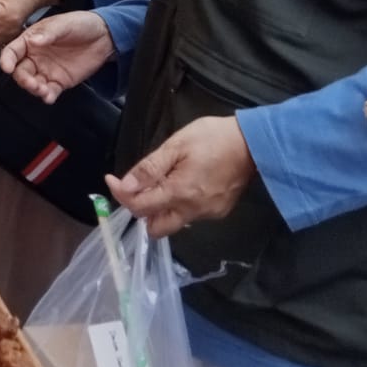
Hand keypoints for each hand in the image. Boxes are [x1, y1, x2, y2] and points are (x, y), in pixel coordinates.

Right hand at [0, 11, 115, 101]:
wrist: (105, 36)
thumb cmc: (81, 24)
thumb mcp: (64, 24)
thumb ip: (48, 33)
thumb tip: (33, 41)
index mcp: (31, 40)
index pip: (12, 51)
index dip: (7, 59)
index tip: (7, 67)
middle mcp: (35, 57)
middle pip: (20, 71)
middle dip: (23, 79)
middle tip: (31, 83)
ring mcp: (47, 70)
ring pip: (32, 83)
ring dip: (34, 89)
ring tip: (43, 90)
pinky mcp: (59, 82)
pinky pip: (49, 91)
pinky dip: (47, 96)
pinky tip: (49, 97)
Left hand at [107, 116, 255, 238]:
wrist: (254, 143)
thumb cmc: (212, 138)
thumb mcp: (176, 145)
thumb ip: (149, 168)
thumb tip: (125, 186)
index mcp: (180, 193)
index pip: (140, 208)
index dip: (121, 195)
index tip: (112, 179)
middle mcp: (194, 211)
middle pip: (156, 228)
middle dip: (142, 212)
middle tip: (138, 188)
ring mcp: (209, 214)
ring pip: (173, 223)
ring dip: (160, 208)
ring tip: (160, 181)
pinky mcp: (219, 212)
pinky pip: (190, 216)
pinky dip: (178, 205)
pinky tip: (181, 184)